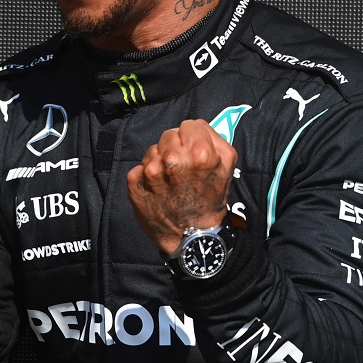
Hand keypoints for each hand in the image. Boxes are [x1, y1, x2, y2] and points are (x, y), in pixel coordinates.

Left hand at [126, 120, 236, 256]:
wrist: (191, 237)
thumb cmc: (210, 201)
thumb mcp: (227, 167)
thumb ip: (214, 138)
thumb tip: (196, 125)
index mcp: (200, 153)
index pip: (188, 125)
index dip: (192, 138)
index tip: (193, 153)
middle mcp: (173, 159)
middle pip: (169, 134)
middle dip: (175, 148)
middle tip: (182, 169)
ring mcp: (151, 170)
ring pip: (153, 149)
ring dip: (160, 161)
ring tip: (171, 181)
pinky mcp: (135, 182)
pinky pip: (140, 166)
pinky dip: (146, 176)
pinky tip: (158, 189)